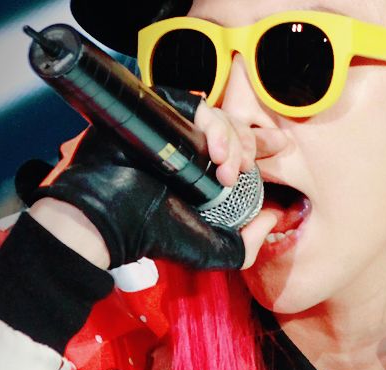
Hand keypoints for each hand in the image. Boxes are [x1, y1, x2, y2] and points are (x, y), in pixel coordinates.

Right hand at [20, 88, 273, 269]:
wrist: (112, 221)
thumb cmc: (158, 237)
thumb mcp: (215, 251)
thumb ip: (249, 245)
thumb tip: (273, 218)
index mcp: (205, 174)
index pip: (240, 149)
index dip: (258, 147)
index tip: (270, 155)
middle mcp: (190, 149)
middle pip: (233, 129)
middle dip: (245, 147)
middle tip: (238, 172)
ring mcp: (172, 130)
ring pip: (217, 115)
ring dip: (230, 139)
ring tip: (224, 167)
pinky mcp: (155, 114)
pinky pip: (191, 103)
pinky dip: (210, 122)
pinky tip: (213, 149)